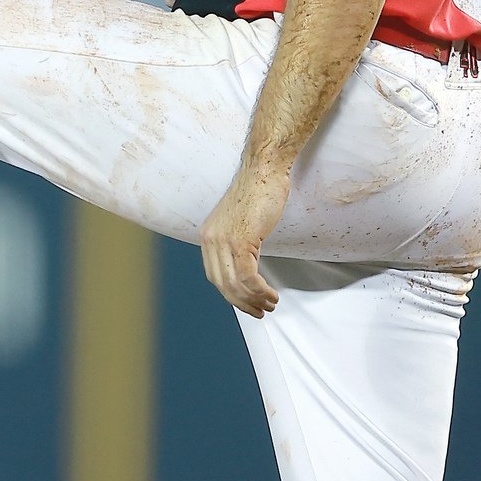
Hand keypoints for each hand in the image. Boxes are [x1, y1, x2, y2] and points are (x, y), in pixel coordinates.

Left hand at [199, 159, 291, 316]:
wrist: (265, 170)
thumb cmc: (259, 191)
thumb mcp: (241, 221)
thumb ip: (238, 242)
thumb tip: (246, 264)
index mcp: (208, 236)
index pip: (214, 276)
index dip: (231, 295)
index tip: (247, 303)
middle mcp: (211, 239)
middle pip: (222, 285)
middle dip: (242, 303)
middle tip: (260, 311)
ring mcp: (224, 240)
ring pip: (235, 285)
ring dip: (254, 300)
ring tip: (270, 304)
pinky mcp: (241, 240)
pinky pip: (248, 277)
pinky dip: (260, 291)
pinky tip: (271, 294)